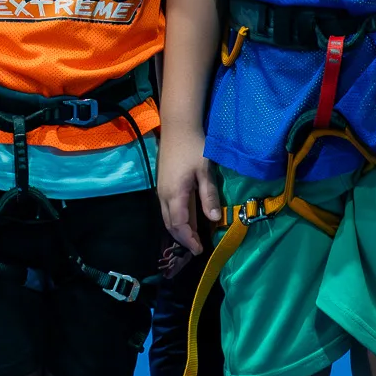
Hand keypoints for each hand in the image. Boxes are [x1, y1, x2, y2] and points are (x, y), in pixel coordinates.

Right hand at [156, 126, 220, 256]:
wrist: (178, 126)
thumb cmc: (194, 146)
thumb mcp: (205, 170)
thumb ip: (209, 196)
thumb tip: (215, 219)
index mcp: (175, 194)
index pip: (179, 225)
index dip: (189, 239)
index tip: (199, 250)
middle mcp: (163, 195)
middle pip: (170, 224)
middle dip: (183, 238)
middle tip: (197, 247)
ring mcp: (161, 189)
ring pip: (166, 217)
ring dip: (178, 229)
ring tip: (193, 237)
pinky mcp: (163, 184)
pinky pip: (166, 209)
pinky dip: (176, 219)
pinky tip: (187, 219)